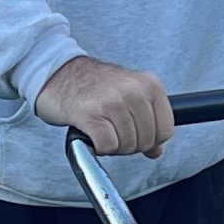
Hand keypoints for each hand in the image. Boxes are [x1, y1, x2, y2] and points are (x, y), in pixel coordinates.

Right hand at [36, 55, 175, 157]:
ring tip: (100, 129)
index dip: (150, 140)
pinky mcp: (90, 114)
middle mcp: (133, 90)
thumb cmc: (92, 85)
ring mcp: (112, 101)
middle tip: (112, 132)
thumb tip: (156, 151)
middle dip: (130, 145)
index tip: (134, 133)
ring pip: (127, 145)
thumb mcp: (127, 95)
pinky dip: (99, 147)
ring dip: (113, 146)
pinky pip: (107, 146)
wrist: (57, 72)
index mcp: (149, 84)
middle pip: (146, 141)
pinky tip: (91, 134)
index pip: (166, 130)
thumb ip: (147, 121)